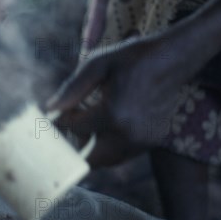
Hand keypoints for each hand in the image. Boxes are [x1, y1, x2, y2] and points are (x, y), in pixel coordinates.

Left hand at [46, 34, 199, 166]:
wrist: (171, 60)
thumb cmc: (130, 59)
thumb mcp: (96, 65)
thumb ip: (71, 89)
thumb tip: (49, 108)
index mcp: (113, 114)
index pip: (73, 128)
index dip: (61, 118)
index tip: (59, 109)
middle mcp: (130, 134)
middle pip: (89, 159)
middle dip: (75, 143)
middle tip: (72, 122)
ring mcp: (143, 141)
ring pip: (106, 160)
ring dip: (92, 146)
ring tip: (90, 118)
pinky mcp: (151, 141)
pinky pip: (122, 154)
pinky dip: (109, 144)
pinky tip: (107, 121)